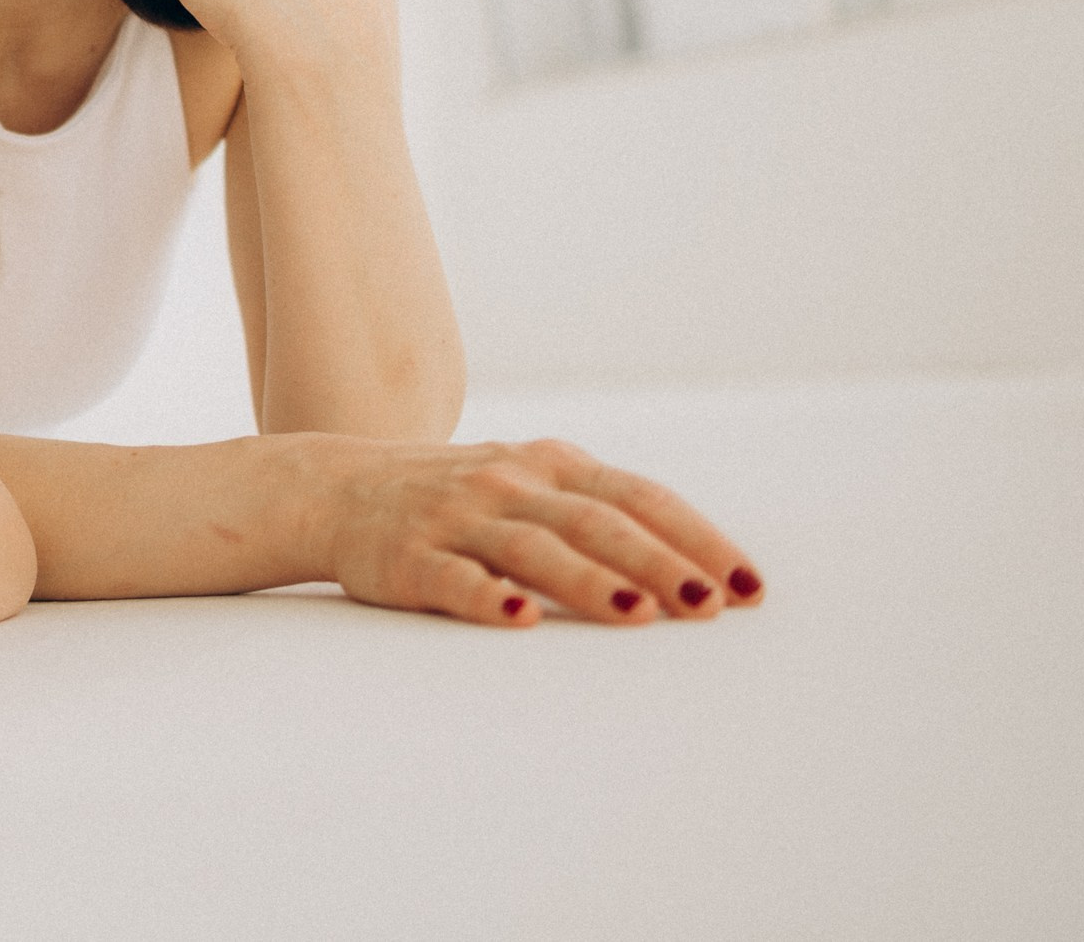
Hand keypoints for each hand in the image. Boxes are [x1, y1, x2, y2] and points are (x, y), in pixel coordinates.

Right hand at [313, 434, 765, 625]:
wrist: (334, 490)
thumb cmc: (455, 499)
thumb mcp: (528, 484)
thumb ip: (597, 513)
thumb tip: (696, 565)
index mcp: (549, 465)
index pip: (639, 498)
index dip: (696, 538)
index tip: (749, 586)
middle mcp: (509, 483)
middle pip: (597, 522)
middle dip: (659, 564)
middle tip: (710, 606)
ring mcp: (456, 518)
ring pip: (534, 549)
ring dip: (590, 582)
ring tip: (639, 615)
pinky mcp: (408, 557)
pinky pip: (455, 578)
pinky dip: (489, 597)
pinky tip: (521, 618)